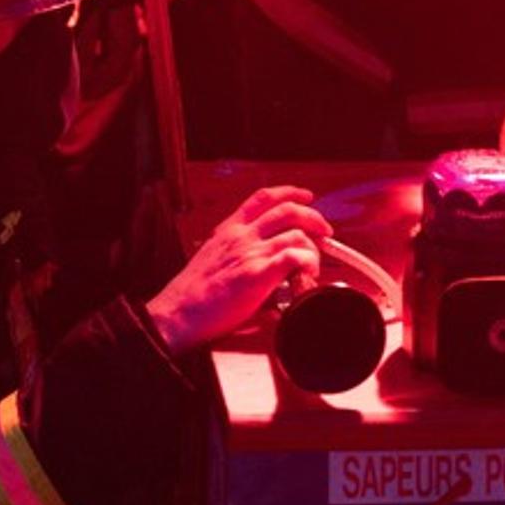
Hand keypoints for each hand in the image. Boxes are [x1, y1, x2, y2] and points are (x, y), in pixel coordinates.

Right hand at [146, 185, 331, 355]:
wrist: (179, 312)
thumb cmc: (193, 293)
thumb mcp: (212, 257)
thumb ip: (236, 251)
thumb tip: (259, 259)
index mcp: (229, 229)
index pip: (263, 198)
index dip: (289, 192)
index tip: (306, 196)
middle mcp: (242, 236)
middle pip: (287, 211)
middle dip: (313, 217)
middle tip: (325, 230)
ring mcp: (251, 253)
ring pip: (296, 234)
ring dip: (313, 247)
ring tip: (314, 263)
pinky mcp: (258, 275)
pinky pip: (294, 257)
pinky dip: (308, 262)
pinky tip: (308, 273)